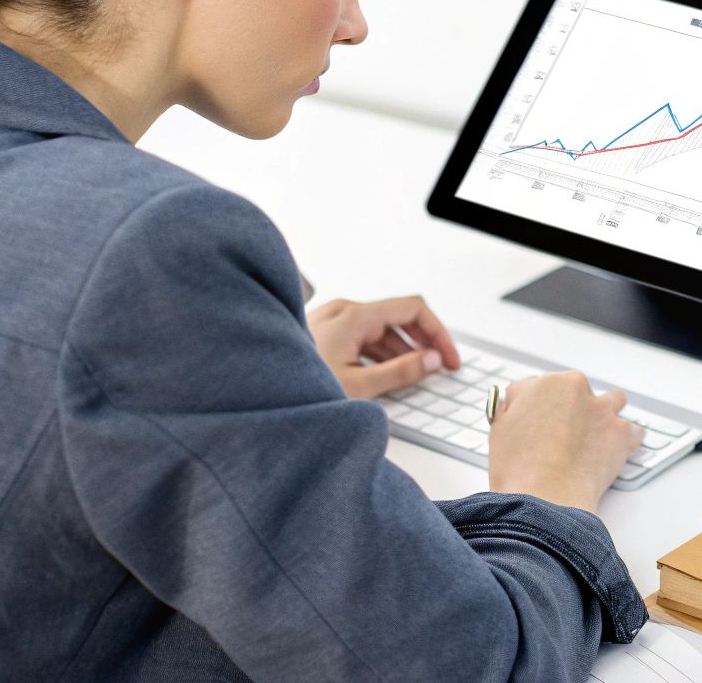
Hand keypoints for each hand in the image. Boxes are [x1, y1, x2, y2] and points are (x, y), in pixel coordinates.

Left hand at [308, 295, 459, 398]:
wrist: (252, 393)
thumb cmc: (295, 388)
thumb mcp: (359, 386)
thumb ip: (403, 371)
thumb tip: (433, 360)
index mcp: (354, 315)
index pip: (414, 308)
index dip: (439, 333)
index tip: (449, 358)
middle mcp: (342, 309)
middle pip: (398, 317)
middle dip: (422, 342)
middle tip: (437, 369)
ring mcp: (328, 318)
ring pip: (379, 328)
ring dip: (400, 350)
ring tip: (410, 379)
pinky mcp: (320, 332)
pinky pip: (360, 335)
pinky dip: (378, 352)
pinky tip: (380, 376)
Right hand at [487, 371, 642, 513]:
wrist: (545, 496)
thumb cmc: (519, 469)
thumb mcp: (500, 429)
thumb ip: (512, 409)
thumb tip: (517, 406)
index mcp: (545, 384)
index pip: (542, 388)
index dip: (540, 408)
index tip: (542, 421)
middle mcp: (576, 388)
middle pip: (578, 391)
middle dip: (573, 409)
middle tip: (565, 436)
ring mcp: (602, 409)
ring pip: (612, 401)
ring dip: (605, 416)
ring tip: (596, 438)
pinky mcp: (622, 433)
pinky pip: (633, 431)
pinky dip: (626, 441)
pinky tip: (615, 452)